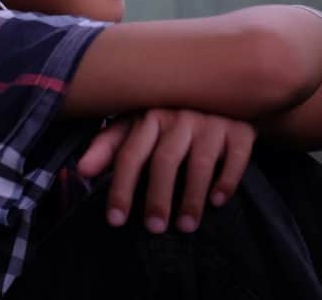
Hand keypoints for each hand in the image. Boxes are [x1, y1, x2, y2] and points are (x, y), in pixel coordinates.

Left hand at [76, 109, 255, 233]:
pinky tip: (217, 201)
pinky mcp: (240, 129)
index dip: (121, 188)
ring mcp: (212, 121)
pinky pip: (235, 156)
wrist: (224, 93)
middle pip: (165, 160)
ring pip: (200, 162)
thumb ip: (109, 146)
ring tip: (185, 226)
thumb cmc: (171, 117)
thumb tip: (81, 170)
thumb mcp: (137, 124)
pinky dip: (227, 180)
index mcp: (151, 115)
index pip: (130, 154)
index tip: (116, 220)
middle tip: (154, 228)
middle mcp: (181, 115)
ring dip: (192, 197)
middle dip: (158, 197)